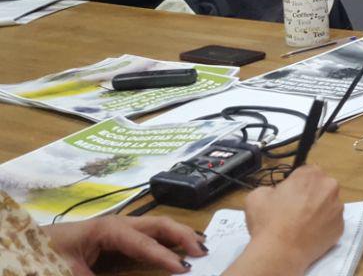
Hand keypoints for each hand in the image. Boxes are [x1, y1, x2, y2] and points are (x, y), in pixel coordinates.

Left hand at [43, 215, 204, 275]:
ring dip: (179, 235)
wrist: (25, 248)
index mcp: (107, 229)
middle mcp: (118, 224)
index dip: (165, 255)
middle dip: (182, 236)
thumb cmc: (47, 256)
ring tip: (201, 246)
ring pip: (156, 227)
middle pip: (158, 224)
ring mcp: (118, 229)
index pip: (144, 242)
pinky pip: (148, 236)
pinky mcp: (116, 237)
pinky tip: (179, 248)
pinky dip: (167, 241)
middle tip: (204, 252)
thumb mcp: (71, 273)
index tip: (184, 269)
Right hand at [241, 165, 342, 272]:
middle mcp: (329, 187)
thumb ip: (270, 187)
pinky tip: (308, 234)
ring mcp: (337, 208)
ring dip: (318, 211)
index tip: (289, 195)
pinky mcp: (340, 227)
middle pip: (321, 187)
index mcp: (311, 174)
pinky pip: (332, 223)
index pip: (306, 172)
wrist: (280, 253)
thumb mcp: (257, 195)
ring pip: (328, 205)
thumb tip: (276, 193)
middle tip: (295, 210)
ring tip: (301, 225)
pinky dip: (323, 227)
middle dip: (310, 195)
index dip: (296, 184)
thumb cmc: (268, 222)